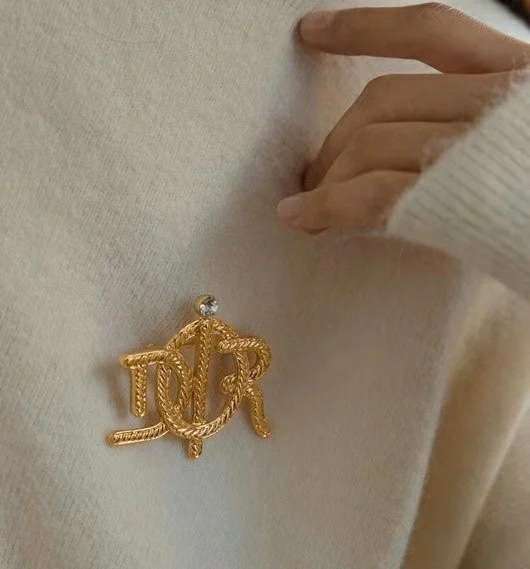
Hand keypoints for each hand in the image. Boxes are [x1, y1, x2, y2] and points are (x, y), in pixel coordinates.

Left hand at [277, 3, 529, 232]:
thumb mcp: (518, 130)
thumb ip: (496, 90)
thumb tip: (464, 70)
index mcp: (520, 77)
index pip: (430, 30)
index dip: (362, 25)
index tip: (310, 31)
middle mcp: (500, 103)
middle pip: (383, 101)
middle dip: (336, 140)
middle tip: (311, 176)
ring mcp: (478, 151)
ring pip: (373, 144)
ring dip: (327, 177)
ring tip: (303, 204)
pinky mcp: (460, 202)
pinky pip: (378, 194)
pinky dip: (329, 209)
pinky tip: (297, 219)